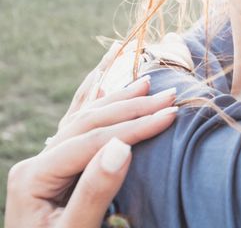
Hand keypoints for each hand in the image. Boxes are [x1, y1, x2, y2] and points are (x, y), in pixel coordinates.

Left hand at [5, 58, 177, 226]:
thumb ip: (95, 191)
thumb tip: (122, 145)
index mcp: (33, 176)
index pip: (92, 140)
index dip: (134, 126)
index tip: (171, 116)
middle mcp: (36, 163)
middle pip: (89, 123)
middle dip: (132, 108)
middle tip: (170, 97)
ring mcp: (44, 164)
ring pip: (85, 120)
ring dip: (120, 102)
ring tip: (149, 85)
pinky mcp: (56, 170)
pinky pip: (79, 129)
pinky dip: (98, 107)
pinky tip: (108, 89)